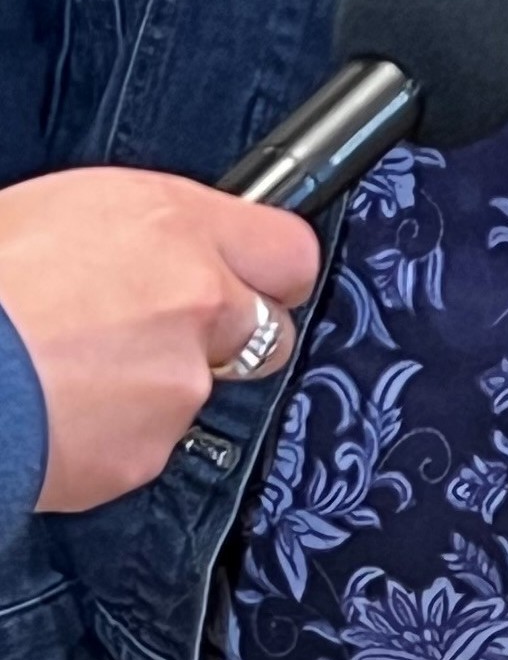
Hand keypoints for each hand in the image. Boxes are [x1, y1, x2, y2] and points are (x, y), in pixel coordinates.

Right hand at [0, 169, 318, 512]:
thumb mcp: (77, 208)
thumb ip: (155, 228)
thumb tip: (181, 242)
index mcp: (180, 225)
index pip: (291, 250)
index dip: (274, 271)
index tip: (260, 281)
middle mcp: (199, 299)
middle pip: (269, 331)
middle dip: (229, 338)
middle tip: (165, 336)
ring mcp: (178, 382)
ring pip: (199, 391)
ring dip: (159, 387)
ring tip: (82, 374)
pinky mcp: (146, 451)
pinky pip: (149, 443)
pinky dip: (117, 436)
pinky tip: (65, 414)